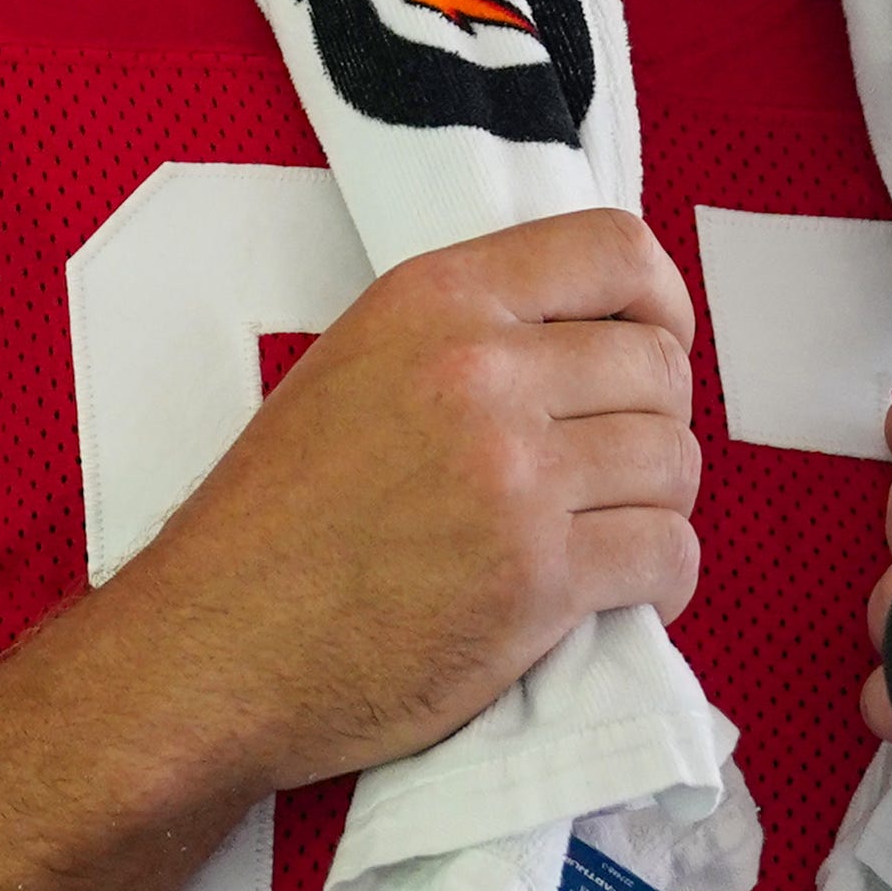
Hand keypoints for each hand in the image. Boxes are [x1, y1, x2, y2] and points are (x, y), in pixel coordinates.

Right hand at [99, 208, 700, 795]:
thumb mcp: (355, 364)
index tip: (654, 341)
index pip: (614, 248)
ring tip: (609, 531)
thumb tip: (588, 342)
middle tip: (615, 466)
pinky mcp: (538, 580)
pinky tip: (616, 589)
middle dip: (655, 419)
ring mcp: (514, 477)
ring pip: (674, 461)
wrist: (217, 642)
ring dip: (657, 502)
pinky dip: (662, 577)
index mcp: (435, 300)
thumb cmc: (276, 515)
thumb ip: (467, 335)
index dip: (661, 298)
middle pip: (658, 364)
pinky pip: (668, 554)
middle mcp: (481, 372)